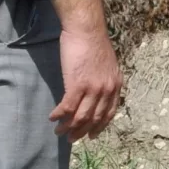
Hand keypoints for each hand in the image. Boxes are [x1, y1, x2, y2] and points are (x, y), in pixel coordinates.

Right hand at [47, 0, 123, 139]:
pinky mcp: (77, 84)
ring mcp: (93, 89)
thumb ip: (106, 79)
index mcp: (116, 86)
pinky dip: (59, 115)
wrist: (87, 30)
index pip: (109, 113)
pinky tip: (52, 117)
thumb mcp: (109, 65)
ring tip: (59, 131)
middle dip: (81, 131)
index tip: (91, 135)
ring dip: (68, 127)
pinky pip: (67, 106)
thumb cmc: (94, 44)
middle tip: (71, 139)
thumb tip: (100, 90)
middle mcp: (107, 90)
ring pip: (80, 116)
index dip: (99, 126)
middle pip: (94, 118)